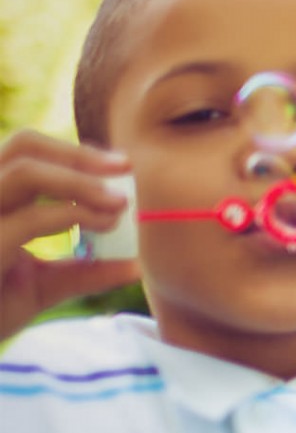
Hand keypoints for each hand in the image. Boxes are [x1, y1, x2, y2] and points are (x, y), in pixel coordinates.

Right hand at [0, 131, 137, 340]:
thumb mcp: (43, 286)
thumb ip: (84, 272)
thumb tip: (135, 266)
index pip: (26, 153)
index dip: (73, 152)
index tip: (117, 166)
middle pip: (23, 146)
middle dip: (80, 155)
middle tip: (124, 167)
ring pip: (24, 170)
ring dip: (79, 180)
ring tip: (118, 202)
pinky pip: (29, 218)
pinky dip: (73, 215)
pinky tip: (103, 224)